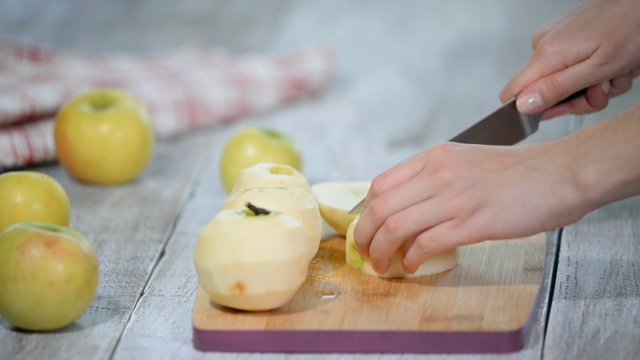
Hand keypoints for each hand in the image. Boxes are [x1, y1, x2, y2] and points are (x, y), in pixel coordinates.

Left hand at [353, 141, 588, 273]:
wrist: (559, 173)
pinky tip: (412, 266)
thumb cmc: (516, 172)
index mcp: (435, 156)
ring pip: (397, 227)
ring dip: (382, 252)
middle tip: (367, 253)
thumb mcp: (465, 160)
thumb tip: (406, 205)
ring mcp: (455, 197)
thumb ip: (435, 176)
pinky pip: (427, 244)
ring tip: (383, 264)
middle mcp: (439, 173)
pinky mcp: (473, 222)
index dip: (366, 213)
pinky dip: (411, 259)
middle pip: (380, 207)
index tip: (367, 230)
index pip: (381, 184)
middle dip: (365, 237)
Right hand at [500, 0, 639, 118]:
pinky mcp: (566, 38)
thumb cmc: (633, 29)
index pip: (514, 93)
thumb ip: (557, 89)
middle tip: (602, 91)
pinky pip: (570, 69)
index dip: (535, 110)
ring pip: (562, 84)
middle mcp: (544, 44)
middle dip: (577, 99)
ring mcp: (554, 40)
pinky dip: (594, 73)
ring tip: (615, 74)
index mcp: (547, 53)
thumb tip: (522, 105)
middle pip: (544, 93)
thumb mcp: (598, 69)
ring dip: (593, 87)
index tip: (564, 109)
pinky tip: (612, 66)